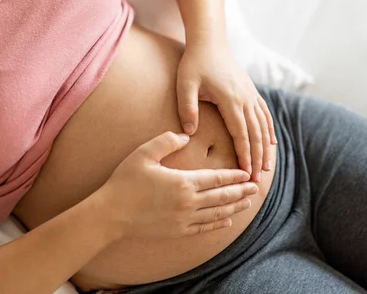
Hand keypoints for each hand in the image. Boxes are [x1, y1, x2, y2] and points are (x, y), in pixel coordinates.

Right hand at [99, 131, 257, 238]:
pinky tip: (227, 221)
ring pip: (217, 214)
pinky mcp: (177, 231)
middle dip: (240, 191)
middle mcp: (188, 202)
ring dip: (234, 208)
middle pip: (222, 196)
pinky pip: (204, 228)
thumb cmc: (125, 181)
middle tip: (255, 188)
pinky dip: (218, 224)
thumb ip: (166, 141)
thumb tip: (186, 135)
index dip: (234, 175)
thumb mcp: (144, 153)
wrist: (110, 214)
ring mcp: (184, 219)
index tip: (247, 173)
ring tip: (247, 203)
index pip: (217, 178)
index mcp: (183, 182)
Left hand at [176, 41, 276, 181]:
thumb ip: (187, 108)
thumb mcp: (185, 84)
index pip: (241, 134)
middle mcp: (245, 98)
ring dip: (265, 148)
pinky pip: (264, 114)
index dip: (244, 155)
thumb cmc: (194, 63)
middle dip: (257, 158)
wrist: (209, 41)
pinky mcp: (251, 91)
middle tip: (256, 180)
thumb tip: (190, 132)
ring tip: (266, 168)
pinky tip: (272, 143)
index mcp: (230, 100)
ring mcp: (251, 94)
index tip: (246, 173)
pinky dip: (269, 130)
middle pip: (255, 134)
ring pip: (263, 126)